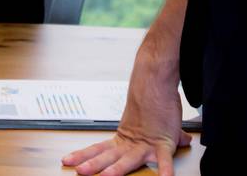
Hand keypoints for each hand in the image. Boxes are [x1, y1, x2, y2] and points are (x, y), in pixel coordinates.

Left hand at [61, 56, 191, 175]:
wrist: (155, 81)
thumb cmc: (152, 101)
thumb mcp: (148, 122)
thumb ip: (157, 137)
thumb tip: (179, 139)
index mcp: (123, 138)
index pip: (99, 149)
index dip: (84, 155)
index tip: (67, 160)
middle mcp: (131, 142)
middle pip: (109, 156)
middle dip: (94, 164)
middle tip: (81, 171)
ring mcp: (146, 144)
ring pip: (129, 159)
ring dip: (117, 169)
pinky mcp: (163, 143)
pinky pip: (165, 159)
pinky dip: (164, 169)